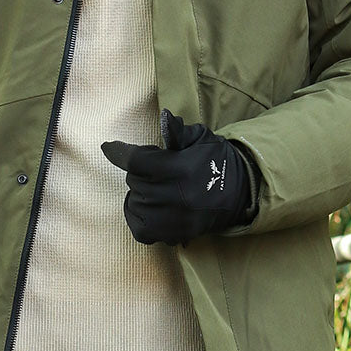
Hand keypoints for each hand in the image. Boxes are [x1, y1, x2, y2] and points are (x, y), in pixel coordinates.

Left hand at [101, 109, 253, 245]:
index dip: (119, 152)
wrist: (241, 192)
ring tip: (153, 187)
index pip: (136, 161)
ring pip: (135, 204)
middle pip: (135, 182)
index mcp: (178, 168)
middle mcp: (173, 196)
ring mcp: (174, 218)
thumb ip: (178, 131)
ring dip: (139, 193)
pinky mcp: (175, 234)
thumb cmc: (216, 161)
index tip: (108, 147)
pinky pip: (141, 230)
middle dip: (140, 172)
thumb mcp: (201, 138)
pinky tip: (146, 207)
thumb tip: (164, 117)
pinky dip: (138, 217)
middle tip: (155, 169)